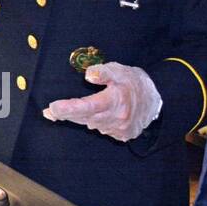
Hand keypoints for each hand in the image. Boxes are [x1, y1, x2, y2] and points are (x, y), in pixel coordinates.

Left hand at [43, 61, 162, 141]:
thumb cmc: (133, 81)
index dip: (68, 108)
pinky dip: (92, 122)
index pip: (86, 107)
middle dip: (67, 114)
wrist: (155, 98)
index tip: (52, 108)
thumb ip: (102, 71)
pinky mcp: (122, 135)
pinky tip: (90, 115)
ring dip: (79, 118)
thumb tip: (88, 75)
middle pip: (84, 118)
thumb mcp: (118, 70)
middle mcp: (117, 119)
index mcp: (115, 102)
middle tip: (51, 111)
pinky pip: (100, 129)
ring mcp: (120, 129)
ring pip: (90, 124)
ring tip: (67, 110)